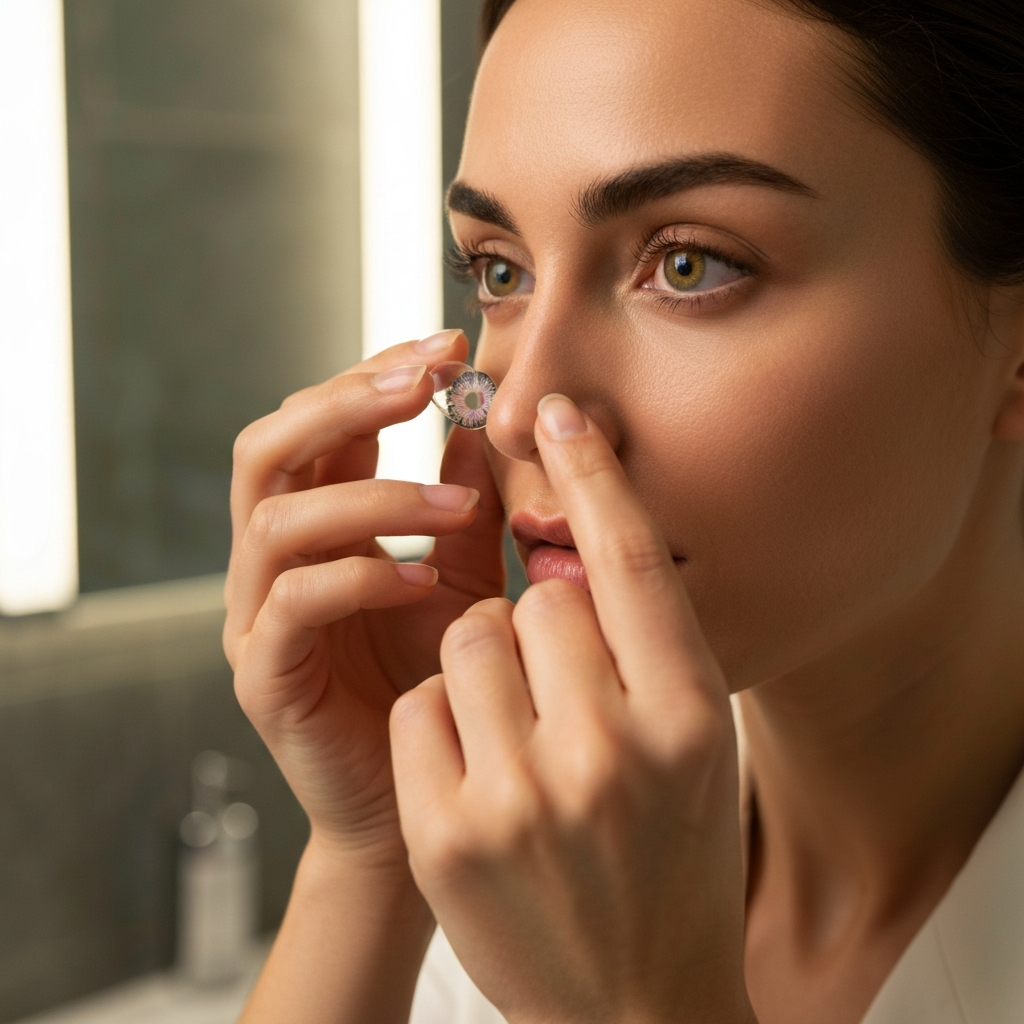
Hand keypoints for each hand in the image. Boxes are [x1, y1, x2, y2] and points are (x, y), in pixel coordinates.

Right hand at [224, 331, 504, 866]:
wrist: (420, 800)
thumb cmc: (442, 683)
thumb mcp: (464, 580)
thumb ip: (463, 508)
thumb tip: (481, 424)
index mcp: (319, 524)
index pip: (321, 424)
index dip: (372, 374)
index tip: (445, 349)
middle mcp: (273, 559)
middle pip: (270, 447)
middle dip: (346, 402)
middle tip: (423, 381)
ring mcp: (257, 615)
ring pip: (276, 518)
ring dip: (371, 495)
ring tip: (457, 503)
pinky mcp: (265, 674)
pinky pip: (292, 604)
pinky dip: (358, 575)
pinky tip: (420, 578)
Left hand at [391, 395, 755, 1023]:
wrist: (635, 1002)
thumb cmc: (668, 861)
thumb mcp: (692, 748)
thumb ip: (646, 646)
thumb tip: (572, 546)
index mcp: (689, 717)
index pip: (635, 562)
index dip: (595, 475)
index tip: (562, 413)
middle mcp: (613, 749)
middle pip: (542, 596)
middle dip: (541, 621)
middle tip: (561, 689)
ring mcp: (523, 794)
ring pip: (470, 638)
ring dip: (486, 668)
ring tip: (518, 737)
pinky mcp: (448, 831)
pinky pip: (424, 704)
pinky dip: (442, 723)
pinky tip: (477, 780)